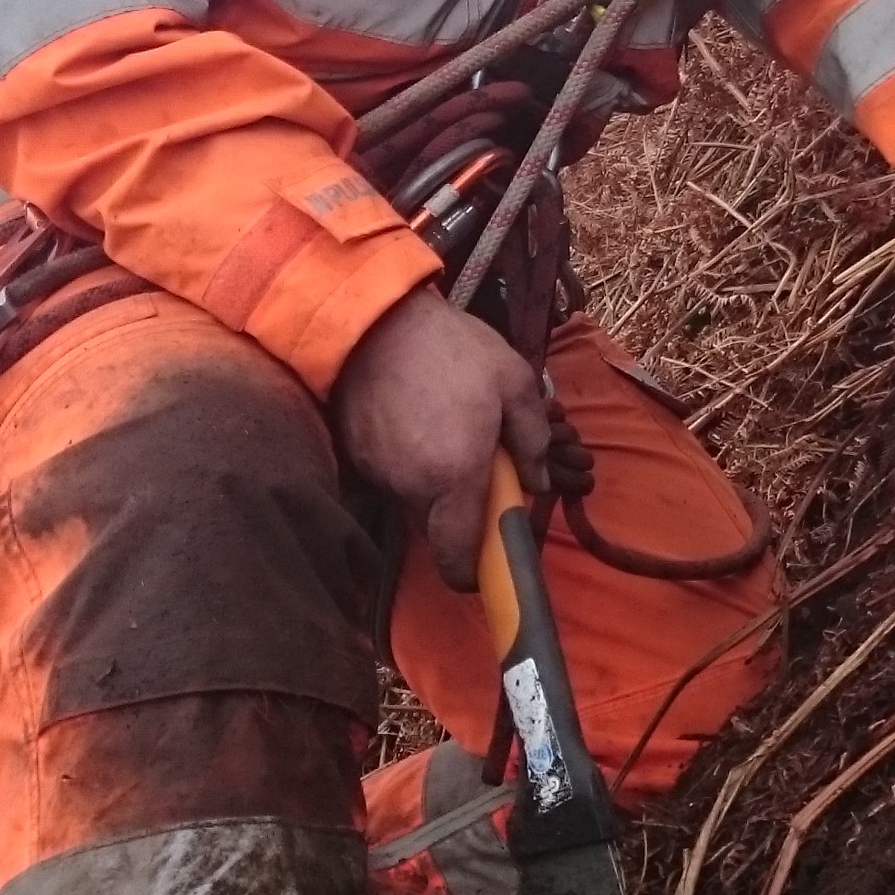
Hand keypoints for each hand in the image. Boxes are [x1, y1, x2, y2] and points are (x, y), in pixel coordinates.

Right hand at [331, 287, 550, 588]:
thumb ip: (534, 440)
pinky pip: (396, 478)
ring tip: (453, 429)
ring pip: (419, 502)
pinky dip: (412, 463)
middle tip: (486, 462)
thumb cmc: (452, 350)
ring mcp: (379, 475)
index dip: (476, 573)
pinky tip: (423, 421)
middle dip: (466, 509)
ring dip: (440, 483)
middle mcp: (411, 489)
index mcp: (456, 477)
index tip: (492, 564)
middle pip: (443, 528)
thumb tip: (538, 484)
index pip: (459, 558)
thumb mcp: (514, 382)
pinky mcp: (357, 458)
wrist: (373, 321)